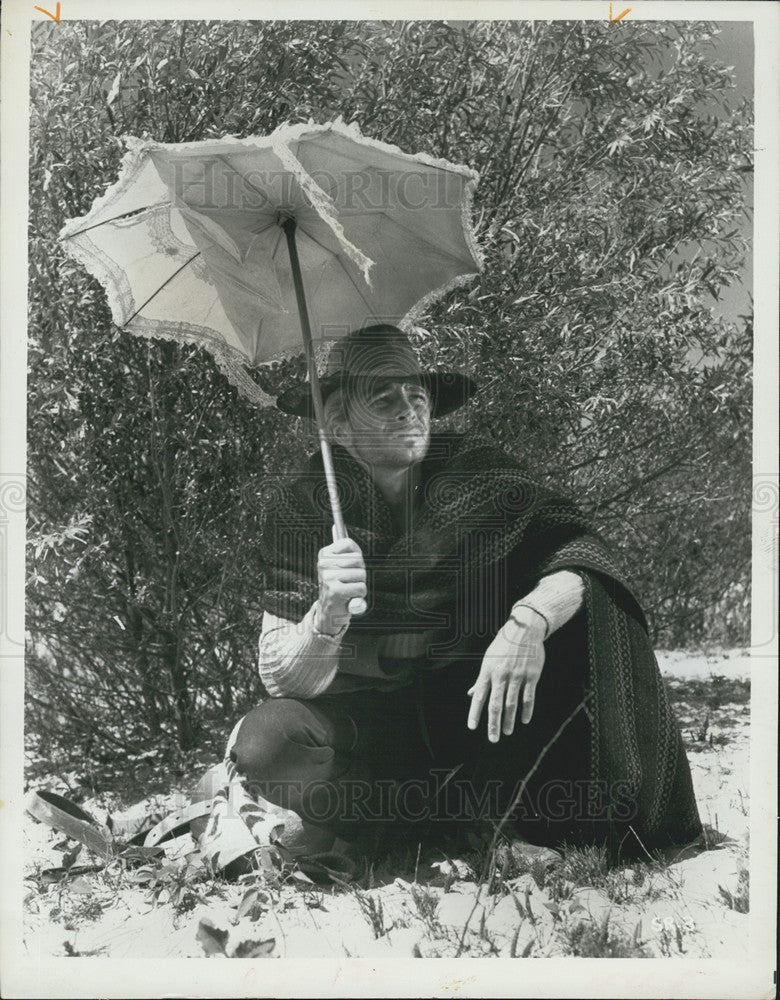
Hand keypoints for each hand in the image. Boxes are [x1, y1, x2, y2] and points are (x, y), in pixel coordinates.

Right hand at [315, 531, 366, 634]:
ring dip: (360, 585)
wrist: (329, 612)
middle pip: (358, 560)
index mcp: (324, 554)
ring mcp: (328, 577)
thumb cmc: (339, 586)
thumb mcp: (339, 565)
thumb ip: (342, 547)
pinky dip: (359, 595)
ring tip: (348, 590)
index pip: (349, 543)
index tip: (349, 565)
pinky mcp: (335, 591)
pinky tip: (349, 598)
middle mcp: (324, 564)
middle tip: (349, 581)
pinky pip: (360, 588)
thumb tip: (337, 526)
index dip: (355, 556)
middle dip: (360, 572)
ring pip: (361, 575)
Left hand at [467, 608, 545, 741]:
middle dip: (493, 723)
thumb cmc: (503, 644)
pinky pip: (529, 697)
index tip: (472, 727)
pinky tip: (525, 720)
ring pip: (512, 703)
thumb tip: (470, 694)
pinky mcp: (531, 676)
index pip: (479, 696)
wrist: (524, 629)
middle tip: (492, 739)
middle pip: (495, 704)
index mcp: (488, 671)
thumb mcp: (488, 659)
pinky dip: (527, 710)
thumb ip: (481, 680)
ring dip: (509, 720)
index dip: (475, 713)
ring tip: (506, 732)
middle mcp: (501, 675)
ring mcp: (517, 676)